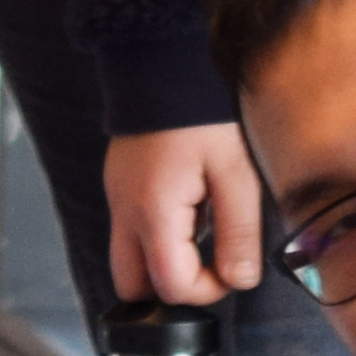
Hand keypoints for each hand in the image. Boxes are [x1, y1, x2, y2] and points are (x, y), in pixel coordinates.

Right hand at [109, 120, 271, 305]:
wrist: (161, 64)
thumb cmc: (202, 116)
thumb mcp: (235, 174)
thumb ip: (238, 233)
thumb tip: (239, 281)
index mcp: (153, 214)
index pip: (170, 286)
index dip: (206, 291)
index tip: (232, 269)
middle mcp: (125, 214)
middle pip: (133, 286)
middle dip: (172, 287)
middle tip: (208, 264)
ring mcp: (117, 199)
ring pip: (129, 260)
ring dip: (164, 261)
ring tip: (202, 229)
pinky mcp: (118, 186)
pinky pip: (130, 231)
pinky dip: (157, 237)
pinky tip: (187, 208)